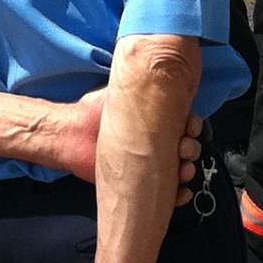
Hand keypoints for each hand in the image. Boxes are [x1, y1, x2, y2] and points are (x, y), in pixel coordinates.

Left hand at [44, 90, 203, 203]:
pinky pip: (166, 192)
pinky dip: (177, 195)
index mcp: (153, 121)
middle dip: (191, 149)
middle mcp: (154, 141)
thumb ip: (136, 85)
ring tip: (182, 171)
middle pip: (185, 147)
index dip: (191, 127)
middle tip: (184, 149)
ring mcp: (149, 163)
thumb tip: (152, 67)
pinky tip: (179, 193)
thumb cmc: (91, 113)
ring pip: (179, 169)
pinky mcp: (141, 183)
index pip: (182, 123)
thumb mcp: (117, 93)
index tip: (190, 127)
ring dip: (186, 171)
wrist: (71, 136)